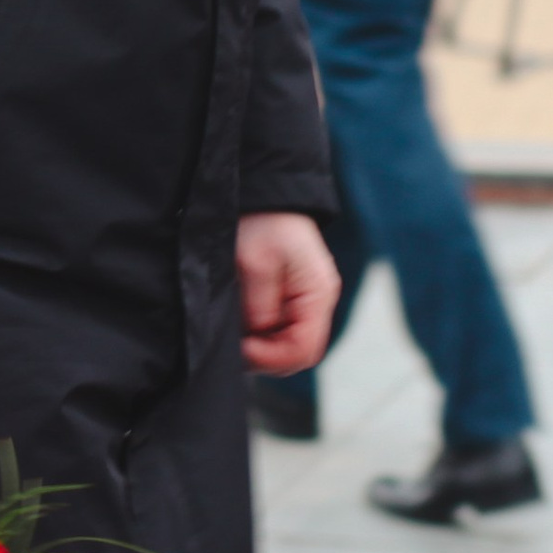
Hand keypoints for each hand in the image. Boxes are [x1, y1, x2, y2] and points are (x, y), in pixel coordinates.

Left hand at [237, 211, 340, 374]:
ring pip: (287, 344)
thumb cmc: (263, 222)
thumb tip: (257, 337)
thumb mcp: (256, 263)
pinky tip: (241, 327)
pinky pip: (279, 330)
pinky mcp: (289, 299)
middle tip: (234, 347)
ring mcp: (304, 302)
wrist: (265, 195)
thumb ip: (260, 305)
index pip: (303, 348)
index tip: (242, 347)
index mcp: (317, 295)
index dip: (271, 357)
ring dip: (262, 347)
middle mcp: (316, 303)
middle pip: (297, 352)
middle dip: (266, 356)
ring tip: (235, 337)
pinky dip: (260, 335)